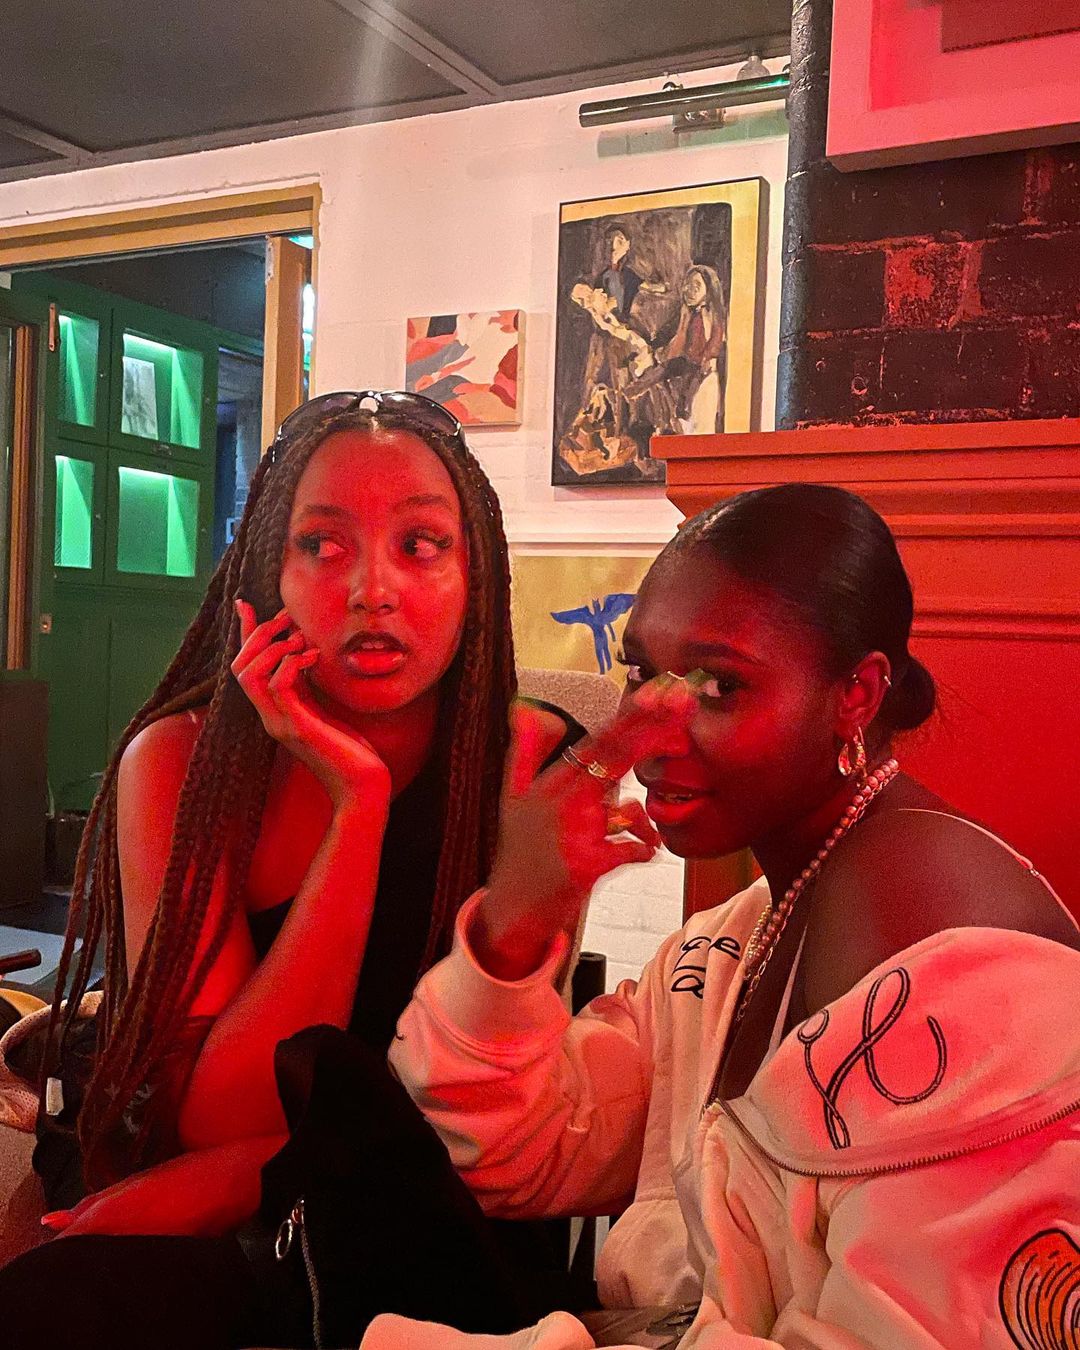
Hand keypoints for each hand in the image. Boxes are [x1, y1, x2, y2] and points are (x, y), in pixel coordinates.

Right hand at [232, 601, 390, 812]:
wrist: (362, 785)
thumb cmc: (350, 749)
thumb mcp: (324, 707)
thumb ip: (308, 684)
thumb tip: (302, 651)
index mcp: (275, 710)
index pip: (247, 667)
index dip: (244, 635)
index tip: (245, 604)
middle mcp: (270, 716)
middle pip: (239, 667)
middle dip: (259, 635)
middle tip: (287, 619)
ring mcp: (280, 724)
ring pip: (249, 675)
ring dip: (272, 647)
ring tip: (299, 638)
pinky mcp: (296, 729)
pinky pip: (278, 687)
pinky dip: (291, 664)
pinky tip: (312, 656)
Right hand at [473, 676, 696, 978]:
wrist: (511, 910)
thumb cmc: (521, 852)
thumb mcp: (513, 797)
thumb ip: (524, 750)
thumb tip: (524, 707)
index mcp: (550, 782)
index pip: (598, 740)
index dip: (632, 714)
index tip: (660, 691)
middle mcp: (559, 800)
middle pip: (616, 756)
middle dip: (655, 729)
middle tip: (686, 705)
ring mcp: (571, 833)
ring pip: (629, 809)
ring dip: (643, 822)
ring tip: (646, 837)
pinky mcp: (584, 867)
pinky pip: (631, 850)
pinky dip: (642, 850)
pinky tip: (643, 854)